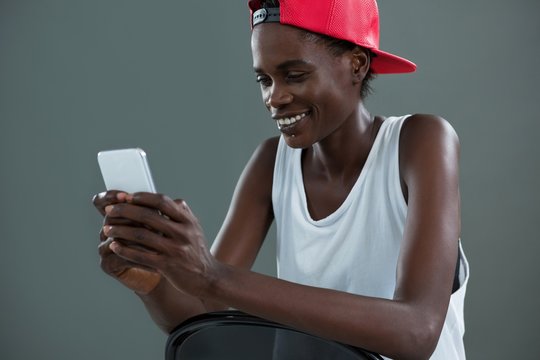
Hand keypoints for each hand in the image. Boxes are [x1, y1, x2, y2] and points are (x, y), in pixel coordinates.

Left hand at [102, 192, 218, 298]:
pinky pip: (141, 256)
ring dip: (120, 230)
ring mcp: (175, 250)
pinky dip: (125, 250)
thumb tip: (173, 199)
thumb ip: (184, 213)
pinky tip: (114, 246)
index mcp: (188, 221)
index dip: (142, 197)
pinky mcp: (168, 266)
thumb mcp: (196, 229)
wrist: (208, 277)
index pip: (162, 202)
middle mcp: (183, 233)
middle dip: (125, 211)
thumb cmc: (198, 251)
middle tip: (109, 210)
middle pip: (148, 216)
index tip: (125, 196)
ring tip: (107, 228)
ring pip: (141, 235)